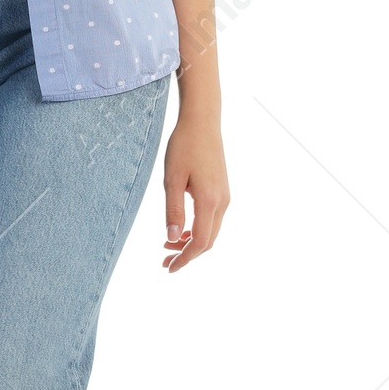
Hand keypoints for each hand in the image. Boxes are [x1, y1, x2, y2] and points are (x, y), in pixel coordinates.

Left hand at [162, 109, 228, 271]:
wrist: (202, 122)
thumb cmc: (184, 146)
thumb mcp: (171, 179)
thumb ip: (173, 210)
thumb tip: (172, 238)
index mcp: (210, 201)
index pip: (200, 242)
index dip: (185, 258)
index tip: (169, 268)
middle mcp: (222, 202)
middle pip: (208, 241)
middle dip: (187, 254)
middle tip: (164, 261)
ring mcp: (225, 197)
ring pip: (211, 231)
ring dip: (191, 243)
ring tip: (168, 246)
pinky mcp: (222, 191)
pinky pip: (212, 220)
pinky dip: (197, 230)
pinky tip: (181, 230)